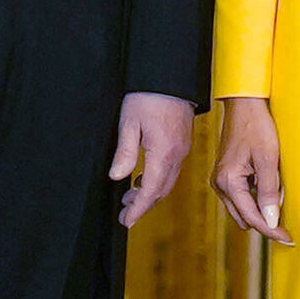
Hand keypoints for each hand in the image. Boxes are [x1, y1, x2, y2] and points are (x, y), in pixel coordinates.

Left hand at [108, 94, 196, 228]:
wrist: (171, 76)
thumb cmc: (149, 96)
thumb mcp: (129, 123)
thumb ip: (125, 153)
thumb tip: (117, 177)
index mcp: (163, 153)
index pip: (151, 190)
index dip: (138, 209)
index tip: (127, 221)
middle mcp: (177, 155)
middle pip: (161, 191)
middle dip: (143, 206)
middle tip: (125, 216)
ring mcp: (182, 150)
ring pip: (167, 182)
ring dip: (149, 194)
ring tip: (129, 199)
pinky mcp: (182, 143)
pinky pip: (171, 170)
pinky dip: (157, 181)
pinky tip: (143, 180)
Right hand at [207, 95, 290, 244]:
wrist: (245, 105)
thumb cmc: (257, 127)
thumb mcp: (267, 159)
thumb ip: (269, 191)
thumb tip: (271, 220)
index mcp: (227, 181)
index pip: (251, 216)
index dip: (271, 229)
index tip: (288, 238)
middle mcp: (220, 184)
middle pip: (245, 217)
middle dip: (266, 224)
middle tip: (288, 230)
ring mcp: (222, 180)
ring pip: (243, 209)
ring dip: (261, 212)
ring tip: (283, 207)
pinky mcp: (228, 175)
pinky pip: (242, 197)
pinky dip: (257, 200)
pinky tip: (272, 193)